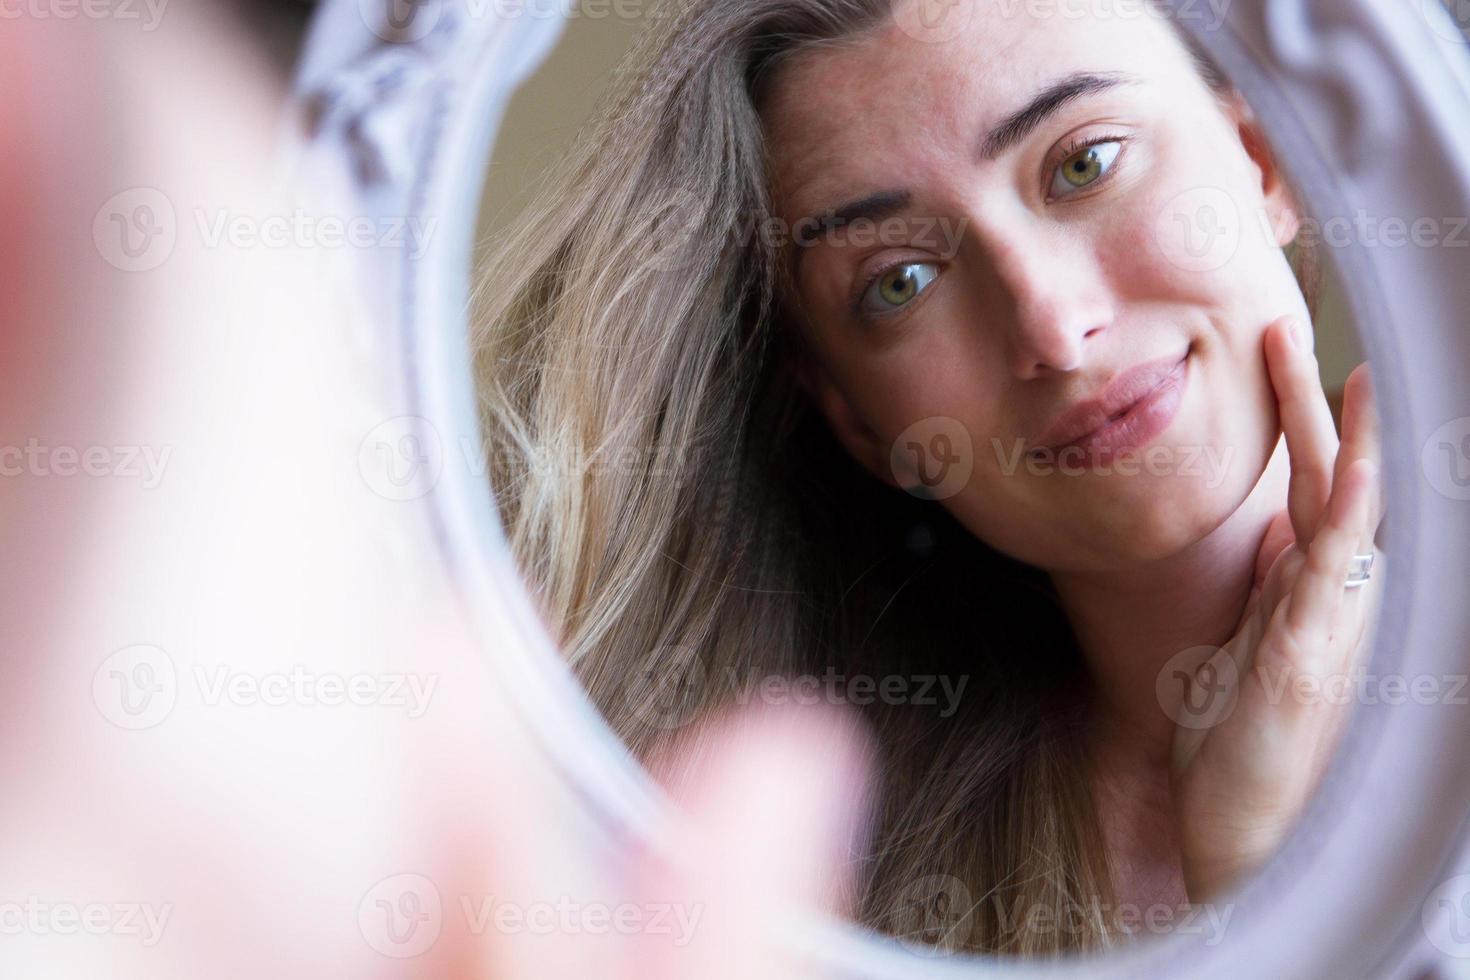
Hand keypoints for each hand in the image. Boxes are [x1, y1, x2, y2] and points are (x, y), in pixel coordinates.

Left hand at [1171, 316, 1383, 903]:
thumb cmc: (1239, 742)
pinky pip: (1333, 568)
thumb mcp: (1246, 645)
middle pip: (1328, 477)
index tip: (1284, 355)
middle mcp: (1328, 595)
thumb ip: (1269, 587)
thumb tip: (1276, 532)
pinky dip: (1350, 511)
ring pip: (1345, 509)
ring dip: (1346, 436)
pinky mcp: (1309, 651)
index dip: (1301, 419)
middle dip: (1312, 403)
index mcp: (1306, 587)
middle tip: (1292, 328)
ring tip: (1350, 368)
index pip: (1310, 483)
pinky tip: (1357, 466)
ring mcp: (1328, 621)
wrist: (1240, 829)